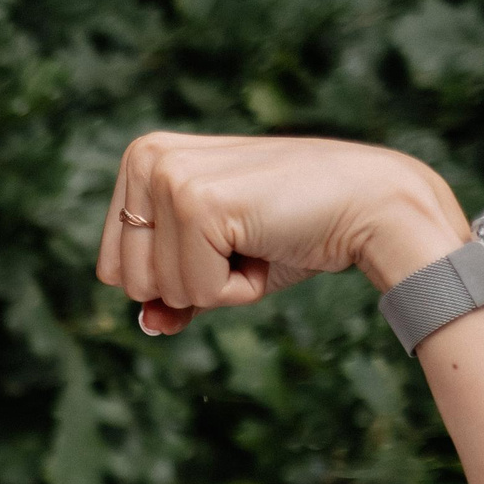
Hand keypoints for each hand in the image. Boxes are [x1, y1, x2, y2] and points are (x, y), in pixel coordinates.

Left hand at [96, 133, 471, 335]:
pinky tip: (266, 243)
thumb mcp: (217, 266)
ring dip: (215, 286)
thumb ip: (172, 294)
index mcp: (141, 160)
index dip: (171, 278)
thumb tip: (148, 325)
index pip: (111, 268)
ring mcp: (169, 177)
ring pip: (158, 291)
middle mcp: (145, 158)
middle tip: (244, 239)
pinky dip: (238, 289)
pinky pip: (197, 292)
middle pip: (127, 283)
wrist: (372, 205)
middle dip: (190, 284)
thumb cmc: (293, 232)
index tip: (223, 239)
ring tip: (255, 238)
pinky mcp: (198, 202)